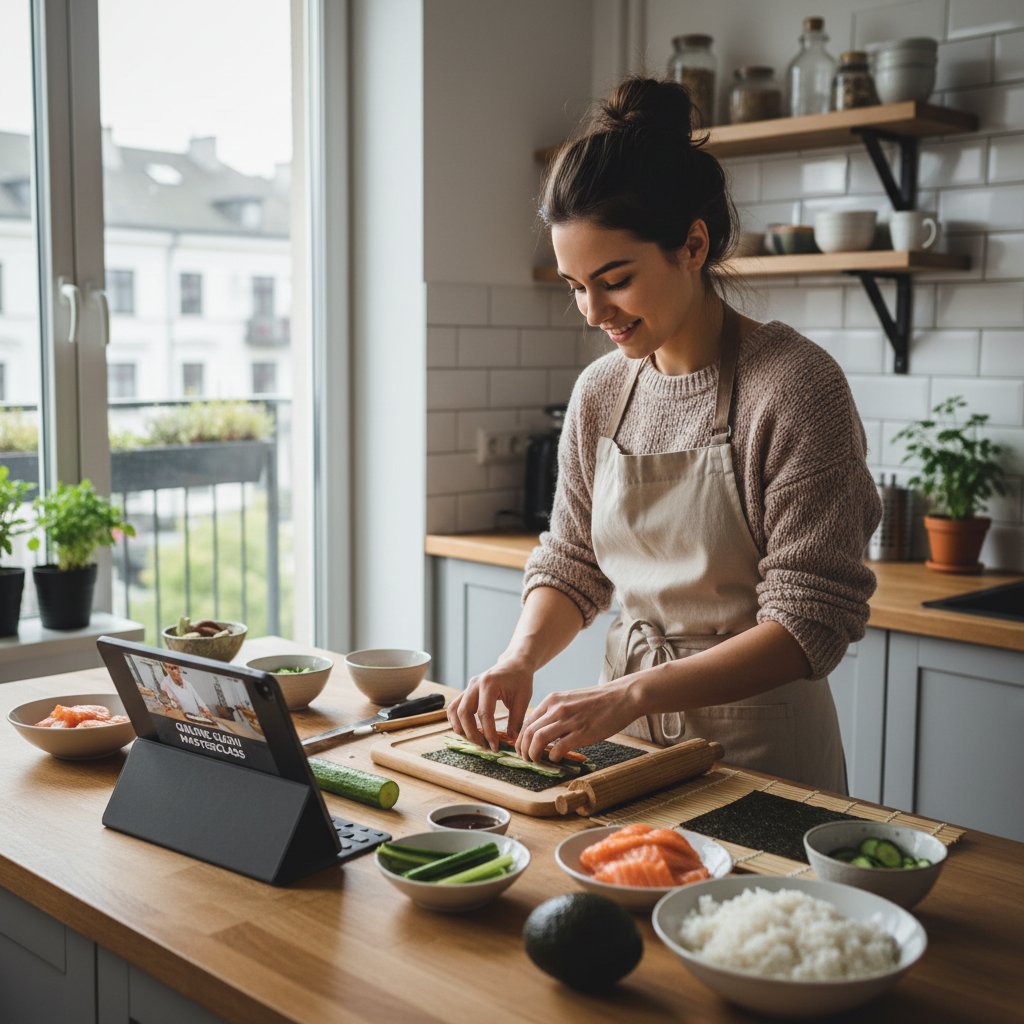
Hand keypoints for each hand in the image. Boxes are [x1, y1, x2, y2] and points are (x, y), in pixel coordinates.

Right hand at [447, 658, 533, 750]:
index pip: (484, 714)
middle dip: (472, 734)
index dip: (488, 733)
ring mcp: (468, 687)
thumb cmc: (520, 679)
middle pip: (464, 713)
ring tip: (476, 740)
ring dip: (461, 729)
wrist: (514, 663)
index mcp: (489, 684)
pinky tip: (468, 731)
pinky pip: (454, 707)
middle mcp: (474, 684)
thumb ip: (516, 720)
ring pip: (454, 711)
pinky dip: (457, 721)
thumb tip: (511, 740)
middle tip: (485, 746)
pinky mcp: (466, 691)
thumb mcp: (523, 699)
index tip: (495, 746)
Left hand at [515, 678, 639, 762]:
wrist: (622, 696)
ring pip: (538, 739)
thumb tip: (544, 730)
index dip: (521, 738)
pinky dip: (553, 756)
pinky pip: (559, 748)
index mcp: (552, 700)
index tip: (523, 748)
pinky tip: (557, 759)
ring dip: (533, 754)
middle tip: (527, 759)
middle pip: (529, 732)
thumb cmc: (598, 701)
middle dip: (523, 749)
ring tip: (536, 761)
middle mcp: (557, 708)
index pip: (527, 722)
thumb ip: (556, 712)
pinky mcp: (582, 732)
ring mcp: (569, 720)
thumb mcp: (570, 700)